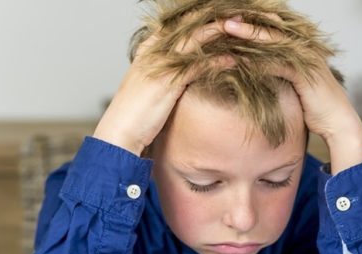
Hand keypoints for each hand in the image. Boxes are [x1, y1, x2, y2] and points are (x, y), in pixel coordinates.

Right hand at [93, 20, 231, 156]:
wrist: (119, 131)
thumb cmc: (133, 112)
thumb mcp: (148, 85)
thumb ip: (163, 72)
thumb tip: (182, 70)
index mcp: (147, 49)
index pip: (175, 24)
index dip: (198, 18)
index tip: (217, 14)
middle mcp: (153, 51)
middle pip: (187, 25)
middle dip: (212, 18)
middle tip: (237, 14)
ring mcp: (160, 64)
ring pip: (195, 39)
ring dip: (220, 31)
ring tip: (241, 28)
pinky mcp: (169, 81)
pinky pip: (198, 65)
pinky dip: (217, 61)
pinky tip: (233, 59)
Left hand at [222, 17, 361, 173]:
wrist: (337, 122)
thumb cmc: (314, 106)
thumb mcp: (292, 84)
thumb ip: (277, 72)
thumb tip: (254, 70)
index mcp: (302, 48)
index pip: (274, 30)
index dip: (253, 24)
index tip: (230, 21)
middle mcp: (306, 48)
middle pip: (273, 29)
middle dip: (248, 23)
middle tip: (224, 19)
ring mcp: (307, 59)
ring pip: (273, 42)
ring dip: (249, 36)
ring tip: (227, 30)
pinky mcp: (306, 74)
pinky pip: (278, 64)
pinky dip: (258, 61)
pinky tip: (241, 60)